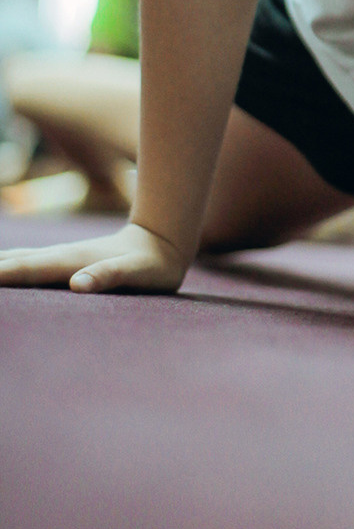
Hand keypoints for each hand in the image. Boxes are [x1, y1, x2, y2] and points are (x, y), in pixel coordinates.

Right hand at [0, 222, 187, 293]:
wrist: (161, 242)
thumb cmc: (149, 265)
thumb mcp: (135, 273)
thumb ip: (108, 276)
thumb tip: (78, 285)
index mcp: (68, 263)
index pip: (25, 271)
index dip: (0, 277)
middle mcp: (58, 259)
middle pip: (13, 265)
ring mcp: (59, 259)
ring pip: (17, 262)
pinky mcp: (64, 264)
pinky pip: (28, 264)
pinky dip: (8, 266)